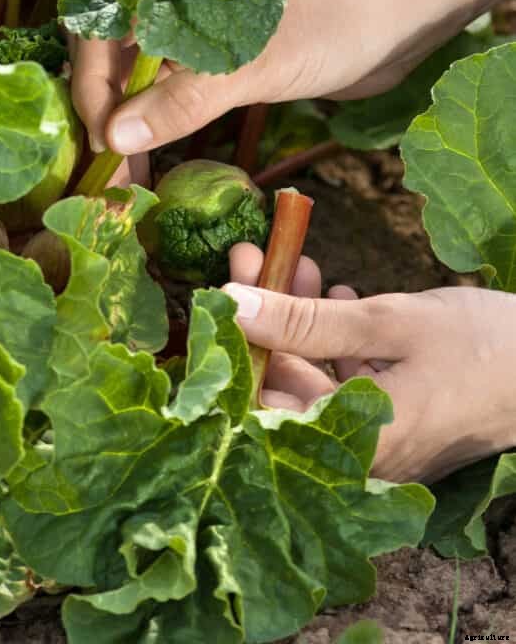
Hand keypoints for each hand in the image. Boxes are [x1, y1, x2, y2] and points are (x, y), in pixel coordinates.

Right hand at [71, 0, 428, 154]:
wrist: (396, 22)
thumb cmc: (331, 25)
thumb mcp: (253, 65)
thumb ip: (182, 100)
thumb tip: (114, 137)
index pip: (99, 26)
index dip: (91, 86)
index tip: (102, 144)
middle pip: (109, 55)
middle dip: (102, 113)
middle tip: (107, 179)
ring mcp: (192, 28)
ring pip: (136, 77)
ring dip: (126, 126)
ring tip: (126, 184)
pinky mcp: (214, 56)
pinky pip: (168, 89)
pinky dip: (155, 123)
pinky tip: (149, 160)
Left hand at [225, 244, 515, 482]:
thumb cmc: (484, 348)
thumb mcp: (388, 323)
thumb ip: (305, 319)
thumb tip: (232, 301)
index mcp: (354, 446)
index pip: (261, 406)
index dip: (238, 342)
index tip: (227, 283)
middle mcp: (361, 456)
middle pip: (288, 384)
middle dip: (272, 316)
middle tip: (258, 256)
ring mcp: (382, 438)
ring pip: (319, 375)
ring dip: (305, 318)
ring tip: (301, 263)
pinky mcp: (398, 419)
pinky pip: (350, 379)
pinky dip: (339, 337)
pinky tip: (338, 294)